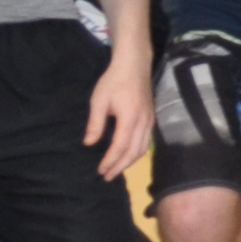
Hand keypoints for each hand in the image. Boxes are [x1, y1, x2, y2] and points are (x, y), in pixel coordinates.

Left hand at [87, 48, 153, 178]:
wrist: (134, 65)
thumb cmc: (113, 81)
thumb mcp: (99, 100)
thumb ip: (95, 123)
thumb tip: (89, 143)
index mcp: (130, 118)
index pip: (120, 146)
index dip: (110, 160)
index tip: (100, 170)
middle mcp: (143, 122)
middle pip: (134, 152)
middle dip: (120, 166)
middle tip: (107, 176)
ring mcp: (150, 121)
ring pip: (142, 149)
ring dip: (129, 162)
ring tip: (116, 169)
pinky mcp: (151, 119)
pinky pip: (146, 142)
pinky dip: (137, 153)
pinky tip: (128, 156)